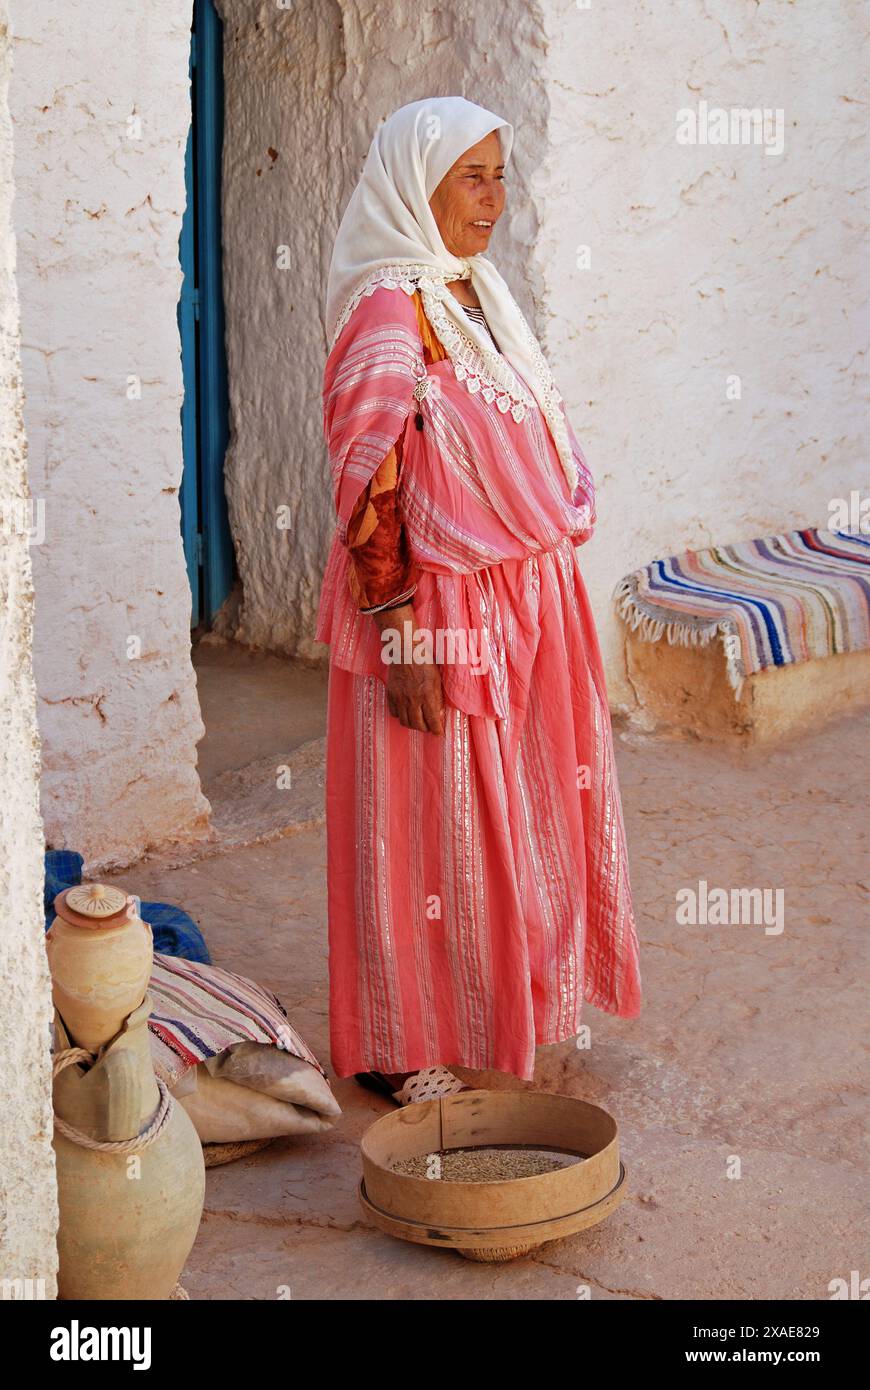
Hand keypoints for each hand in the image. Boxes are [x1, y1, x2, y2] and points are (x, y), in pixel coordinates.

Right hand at [373, 603, 444, 734]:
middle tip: (429, 726)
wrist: (405, 651)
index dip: (437, 731)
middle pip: (418, 726)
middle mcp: (413, 700)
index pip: (433, 722)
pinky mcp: (391, 695)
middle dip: (425, 729)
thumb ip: (438, 698)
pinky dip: (400, 715)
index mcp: (428, 696)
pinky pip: (394, 713)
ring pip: (405, 722)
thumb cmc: (425, 662)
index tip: (439, 733)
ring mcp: (400, 698)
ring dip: (412, 724)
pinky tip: (406, 711)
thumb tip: (438, 714)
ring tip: (417, 721)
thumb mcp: (437, 680)